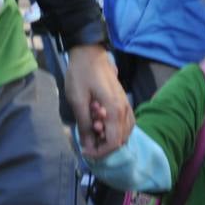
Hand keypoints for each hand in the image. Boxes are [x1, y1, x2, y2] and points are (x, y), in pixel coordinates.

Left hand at [64, 44, 133, 158]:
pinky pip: (125, 122)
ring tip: (93, 127)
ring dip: (109, 136)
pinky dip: (115, 129)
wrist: (89, 52)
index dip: (100, 152)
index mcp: (115, 109)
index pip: (114, 142)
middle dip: (104, 144)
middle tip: (87, 134)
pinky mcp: (123, 101)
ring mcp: (126, 104)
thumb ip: (85, 124)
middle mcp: (125, 109)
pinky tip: (102, 123)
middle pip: (121, 139)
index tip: (85, 151)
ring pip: (125, 132)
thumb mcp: (78, 100)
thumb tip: (88, 146)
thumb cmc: (81, 74)